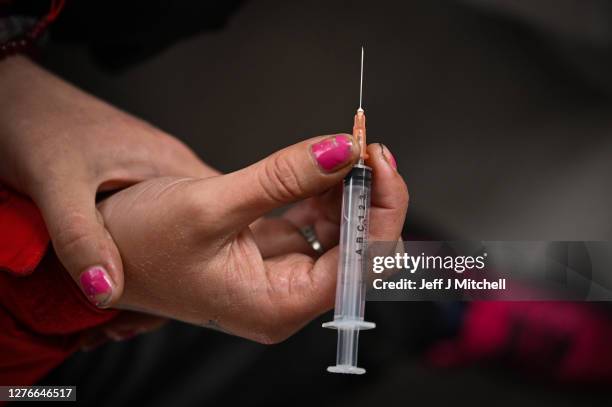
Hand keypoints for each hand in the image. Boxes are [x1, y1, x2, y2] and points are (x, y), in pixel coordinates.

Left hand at [0, 56, 215, 307]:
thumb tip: (106, 290)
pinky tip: (121, 265)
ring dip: (165, 260)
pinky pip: (157, 218)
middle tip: (151, 312)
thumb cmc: (35, 123)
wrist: (14, 94)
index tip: (198, 297)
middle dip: (189, 270)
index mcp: (170, 166)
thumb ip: (80, 237)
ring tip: (135, 300)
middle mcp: (171, 168)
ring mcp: (155, 171)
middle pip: (204, 227)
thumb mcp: (55, 182)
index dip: (220, 259)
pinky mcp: (135, 175)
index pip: (223, 217)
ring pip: (179, 225)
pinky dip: (147, 246)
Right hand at [97, 135, 407, 342]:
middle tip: (365, 145)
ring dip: (349, 190)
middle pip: (359, 250)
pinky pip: (314, 221)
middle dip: (370, 196)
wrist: (100, 246)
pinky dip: (324, 191)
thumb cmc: (136, 245)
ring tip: (345, 149)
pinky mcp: (271, 249)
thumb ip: (282, 178)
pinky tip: (322, 167)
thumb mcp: (209, 205)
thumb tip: (341, 150)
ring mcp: (281, 272)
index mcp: (276, 305)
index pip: (360, 266)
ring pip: (340, 234)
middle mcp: (285, 296)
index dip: (381, 211)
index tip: (376, 159)